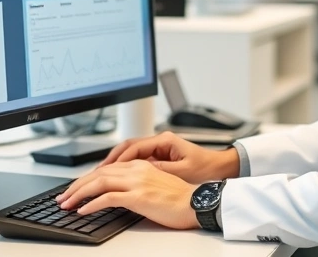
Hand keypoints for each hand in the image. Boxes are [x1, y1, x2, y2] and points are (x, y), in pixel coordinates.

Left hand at [56, 160, 197, 229]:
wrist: (196, 203)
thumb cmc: (179, 198)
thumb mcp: (155, 184)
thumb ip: (136, 183)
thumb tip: (117, 193)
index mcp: (140, 165)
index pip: (106, 168)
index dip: (86, 178)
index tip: (75, 188)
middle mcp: (136, 170)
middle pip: (98, 174)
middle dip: (76, 185)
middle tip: (63, 197)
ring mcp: (137, 182)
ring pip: (99, 182)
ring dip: (79, 193)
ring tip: (67, 203)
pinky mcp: (139, 196)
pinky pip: (108, 197)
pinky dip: (92, 203)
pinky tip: (83, 210)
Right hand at [99, 131, 238, 183]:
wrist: (220, 167)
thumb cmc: (205, 168)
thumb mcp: (182, 171)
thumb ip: (160, 170)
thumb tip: (140, 171)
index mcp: (165, 140)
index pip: (134, 147)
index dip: (118, 159)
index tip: (105, 169)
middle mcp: (160, 141)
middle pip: (128, 147)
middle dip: (111, 159)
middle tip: (97, 172)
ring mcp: (159, 148)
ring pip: (131, 152)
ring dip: (117, 162)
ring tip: (102, 174)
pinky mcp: (160, 156)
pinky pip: (138, 159)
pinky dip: (126, 166)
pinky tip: (118, 176)